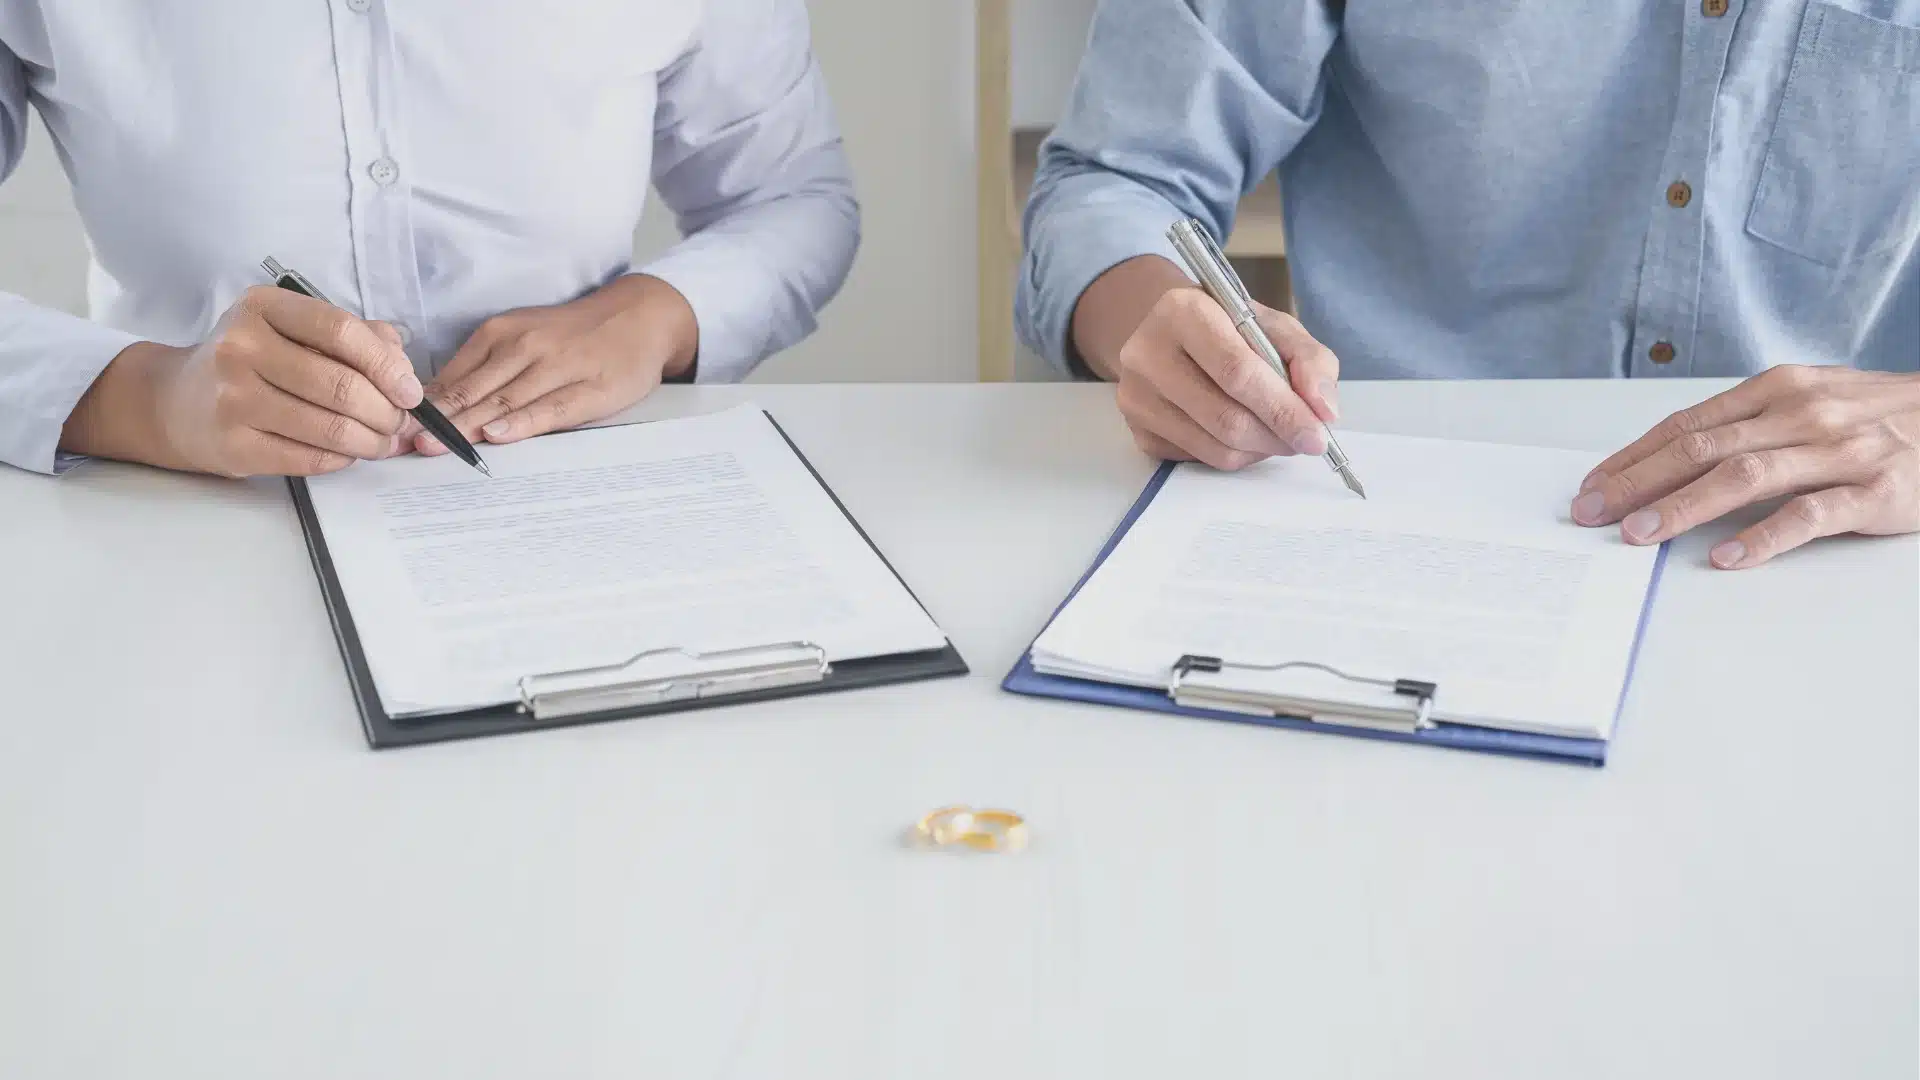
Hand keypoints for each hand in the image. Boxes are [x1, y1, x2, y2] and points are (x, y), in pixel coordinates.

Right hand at [73, 287, 421, 476]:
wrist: (177, 402)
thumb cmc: (251, 363)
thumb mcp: (291, 329)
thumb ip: (354, 336)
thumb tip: (403, 369)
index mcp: (262, 307)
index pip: (341, 330)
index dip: (386, 365)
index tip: (410, 391)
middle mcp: (241, 347)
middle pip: (342, 385)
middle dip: (386, 412)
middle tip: (400, 423)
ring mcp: (233, 397)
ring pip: (330, 428)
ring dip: (372, 442)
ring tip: (383, 442)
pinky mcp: (232, 443)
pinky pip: (309, 458)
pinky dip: (342, 460)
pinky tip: (349, 454)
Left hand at [416, 274, 695, 453]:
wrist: (638, 316)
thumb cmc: (575, 334)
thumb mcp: (524, 334)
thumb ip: (484, 365)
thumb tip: (438, 399)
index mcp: (501, 333)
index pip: (453, 377)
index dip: (422, 406)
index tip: (393, 429)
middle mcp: (524, 347)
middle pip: (472, 391)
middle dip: (435, 421)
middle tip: (402, 445)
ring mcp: (557, 368)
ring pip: (504, 401)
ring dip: (467, 425)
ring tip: (435, 447)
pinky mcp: (588, 389)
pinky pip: (549, 409)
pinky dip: (520, 423)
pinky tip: (497, 435)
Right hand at [1114, 287, 1339, 470]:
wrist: (1171, 333)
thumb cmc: (1228, 327)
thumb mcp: (1274, 326)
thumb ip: (1309, 360)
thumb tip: (1324, 411)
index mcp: (1181, 310)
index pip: (1237, 371)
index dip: (1283, 408)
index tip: (1318, 434)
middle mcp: (1146, 353)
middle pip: (1225, 417)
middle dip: (1276, 436)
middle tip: (1305, 440)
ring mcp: (1136, 395)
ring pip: (1214, 446)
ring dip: (1259, 450)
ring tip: (1277, 434)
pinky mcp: (1137, 430)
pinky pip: (1199, 459)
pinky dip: (1234, 455)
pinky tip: (1244, 434)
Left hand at [1572, 365, 1919, 567]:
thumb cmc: (1881, 416)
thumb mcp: (1811, 401)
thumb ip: (1749, 423)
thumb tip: (1673, 458)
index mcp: (1778, 389)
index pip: (1686, 424)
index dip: (1633, 457)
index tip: (1591, 486)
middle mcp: (1801, 413)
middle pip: (1701, 447)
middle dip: (1637, 482)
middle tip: (1592, 513)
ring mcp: (1839, 452)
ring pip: (1744, 476)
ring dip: (1683, 507)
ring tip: (1639, 535)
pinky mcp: (1876, 491)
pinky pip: (1809, 515)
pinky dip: (1763, 537)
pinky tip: (1725, 556)